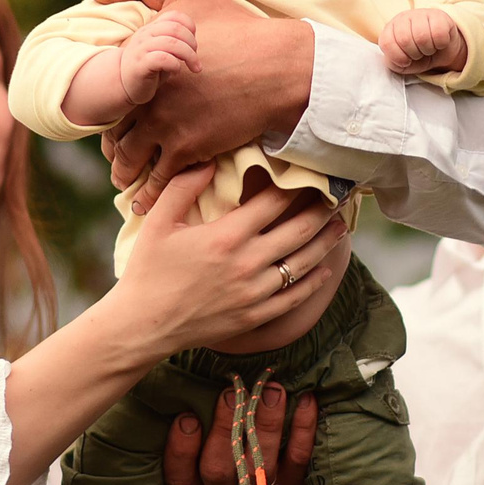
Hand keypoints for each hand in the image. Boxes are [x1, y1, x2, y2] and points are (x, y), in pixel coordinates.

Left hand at [90, 0, 314, 209]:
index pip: (109, 96)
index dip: (106, 113)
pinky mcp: (189, 149)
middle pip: (114, 133)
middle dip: (112, 149)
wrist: (277, 67)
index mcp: (141, 65)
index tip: (111, 124)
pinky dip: (150, 194)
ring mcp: (166, 126)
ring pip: (130, 160)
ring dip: (125, 174)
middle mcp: (146, 99)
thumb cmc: (236, 27)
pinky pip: (160, 180)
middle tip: (115, 158)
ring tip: (125, 182)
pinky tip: (145, 203)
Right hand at [105, 167, 351, 355]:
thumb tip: (210, 160)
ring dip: (326, 242)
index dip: (297, 184)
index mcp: (226, 236)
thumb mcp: (159, 221)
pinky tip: (324, 270)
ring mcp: (254, 292)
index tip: (311, 172)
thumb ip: (183, 186)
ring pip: (303, 263)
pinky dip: (313, 282)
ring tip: (340, 226)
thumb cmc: (147, 271)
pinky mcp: (255, 316)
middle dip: (322, 209)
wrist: (143, 325)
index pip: (274, 202)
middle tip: (339, 194)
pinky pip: (294, 298)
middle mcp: (247, 263)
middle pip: (299, 230)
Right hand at [119, 10, 199, 104]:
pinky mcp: (140, 65)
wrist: (122, 84)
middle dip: (192, 43)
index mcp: (151, 28)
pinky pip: (162, 59)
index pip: (174, 16)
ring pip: (171, 43)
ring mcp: (141, 49)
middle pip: (175, 28)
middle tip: (195, 59)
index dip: (189, 27)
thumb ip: (175, 41)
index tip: (193, 43)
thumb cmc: (149, 67)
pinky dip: (175, 64)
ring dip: (188, 55)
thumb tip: (194, 42)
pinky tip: (176, 71)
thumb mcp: (162, 50)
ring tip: (193, 67)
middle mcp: (145, 34)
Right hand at [163, 381, 319, 484]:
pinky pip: (298, 461)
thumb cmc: (224, 430)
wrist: (272, 464)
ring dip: (266, 426)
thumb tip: (186, 381)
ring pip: (260, 467)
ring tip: (271, 391)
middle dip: (225, 430)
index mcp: (195, 479)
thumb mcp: (202, 424)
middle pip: (218, 471)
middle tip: (232, 394)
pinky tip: (305, 400)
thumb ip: (192, 410)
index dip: (181, 449)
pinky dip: (303, 430)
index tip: (188, 417)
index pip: (178, 474)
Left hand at [380, 8, 466, 76]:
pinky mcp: (439, 15)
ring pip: (422, 37)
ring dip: (428, 49)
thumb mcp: (402, 64)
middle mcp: (403, 18)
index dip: (399, 57)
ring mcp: (421, 14)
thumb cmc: (419, 57)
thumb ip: (393, 62)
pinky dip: (440, 44)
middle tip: (420, 53)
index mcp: (390, 29)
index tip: (407, 60)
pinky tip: (439, 42)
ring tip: (429, 48)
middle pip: (404, 40)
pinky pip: (438, 33)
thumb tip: (400, 59)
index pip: (387, 42)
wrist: (443, 52)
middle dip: (414, 54)